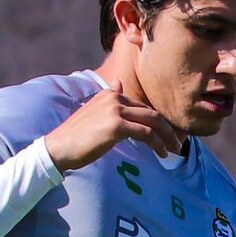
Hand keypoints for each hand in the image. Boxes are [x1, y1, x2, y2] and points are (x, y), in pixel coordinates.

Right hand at [44, 80, 182, 171]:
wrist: (58, 148)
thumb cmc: (76, 136)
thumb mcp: (93, 113)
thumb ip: (108, 98)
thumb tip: (118, 83)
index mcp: (109, 94)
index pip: (141, 107)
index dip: (156, 122)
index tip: (166, 135)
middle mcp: (114, 97)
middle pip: (150, 112)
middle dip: (167, 129)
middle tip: (177, 144)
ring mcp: (115, 110)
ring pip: (152, 121)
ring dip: (167, 137)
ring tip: (174, 150)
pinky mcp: (116, 125)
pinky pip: (146, 133)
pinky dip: (157, 144)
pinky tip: (162, 154)